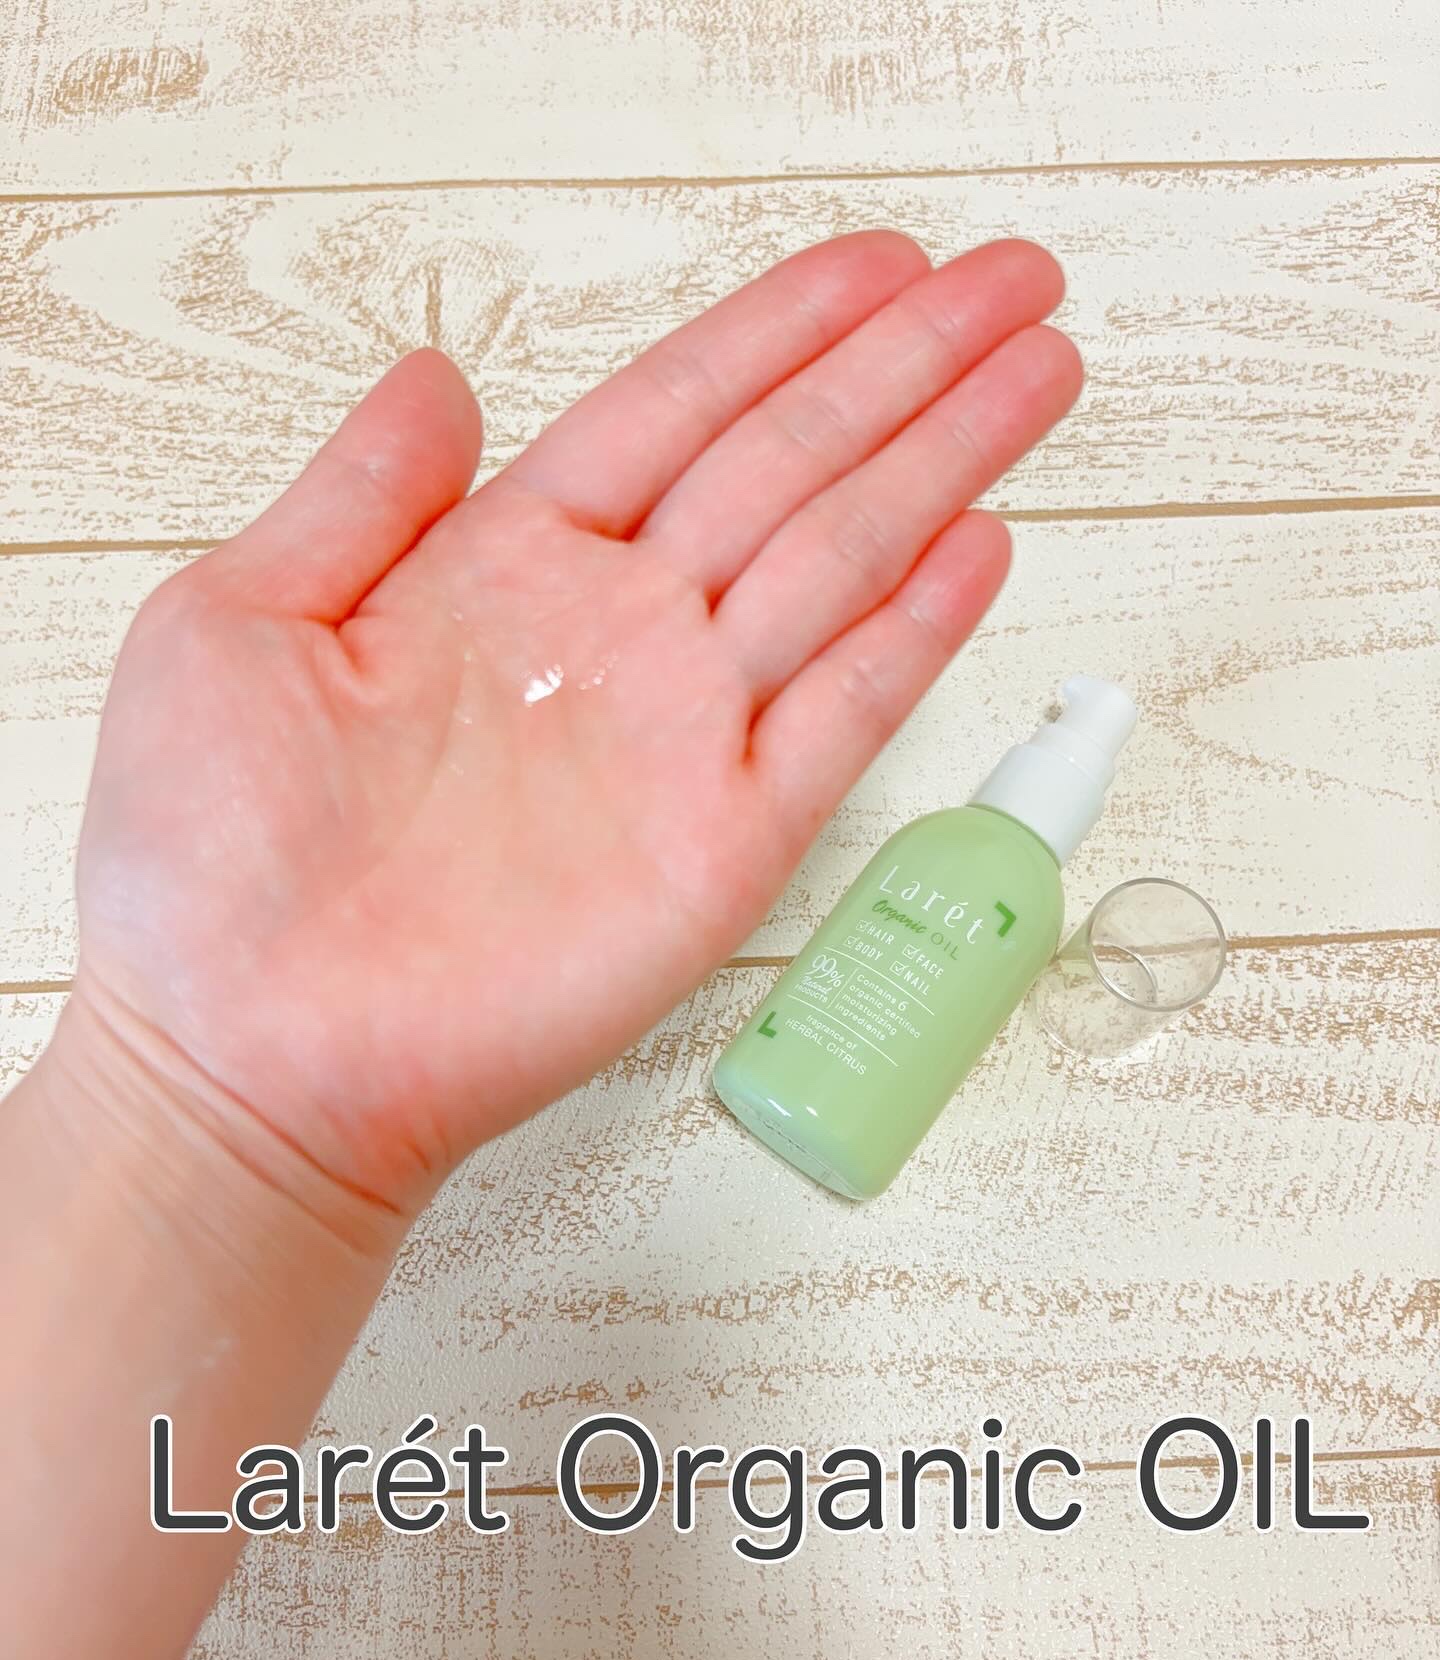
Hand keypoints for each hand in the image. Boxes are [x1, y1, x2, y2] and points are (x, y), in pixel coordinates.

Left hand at [72, 231, 1079, 1218]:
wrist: (254, 1049)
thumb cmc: (209, 858)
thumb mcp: (241, 622)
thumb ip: (359, 494)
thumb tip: (439, 373)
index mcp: (502, 567)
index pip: (674, 413)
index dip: (781, 332)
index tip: (879, 267)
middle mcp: (612, 637)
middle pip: (787, 464)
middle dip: (905, 367)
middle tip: (1011, 283)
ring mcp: (679, 737)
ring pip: (840, 561)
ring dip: (943, 462)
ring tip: (1035, 371)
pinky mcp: (724, 845)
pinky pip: (844, 714)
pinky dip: (917, 631)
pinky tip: (980, 546)